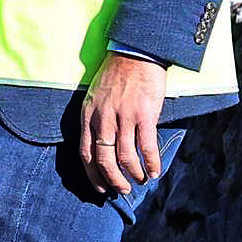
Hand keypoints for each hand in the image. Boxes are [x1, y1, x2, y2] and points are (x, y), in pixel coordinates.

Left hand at [76, 53, 167, 197]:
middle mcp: (103, 118)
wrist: (135, 52)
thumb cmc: (116, 73)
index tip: (100, 188)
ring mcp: (123, 117)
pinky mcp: (144, 114)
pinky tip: (155, 170)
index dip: (93, 175)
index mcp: (88, 115)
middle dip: (113, 180)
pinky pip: (146, 146)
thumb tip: (102, 144)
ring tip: (141, 180)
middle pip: (104, 160)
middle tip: (122, 190)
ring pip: (125, 157)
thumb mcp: (95, 96)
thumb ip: (95, 118)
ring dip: (133, 174)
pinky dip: (151, 162)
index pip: (86, 153)